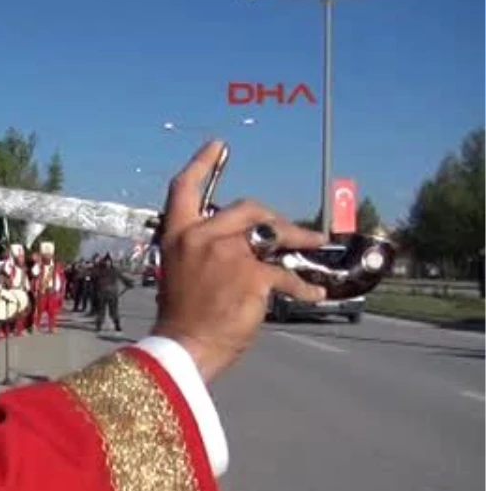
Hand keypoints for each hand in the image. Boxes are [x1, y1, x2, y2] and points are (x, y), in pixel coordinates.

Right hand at [151, 141, 326, 381]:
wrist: (185, 346)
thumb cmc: (183, 317)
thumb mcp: (181, 272)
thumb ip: (203, 252)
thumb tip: (240, 246)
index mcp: (177, 236)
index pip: (184, 189)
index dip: (201, 163)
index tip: (217, 145)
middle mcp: (201, 237)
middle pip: (246, 208)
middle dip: (273, 218)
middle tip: (290, 231)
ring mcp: (227, 254)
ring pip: (272, 235)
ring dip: (297, 240)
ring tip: (314, 245)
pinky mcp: (251, 275)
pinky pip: (285, 274)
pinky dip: (302, 285)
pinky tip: (312, 293)